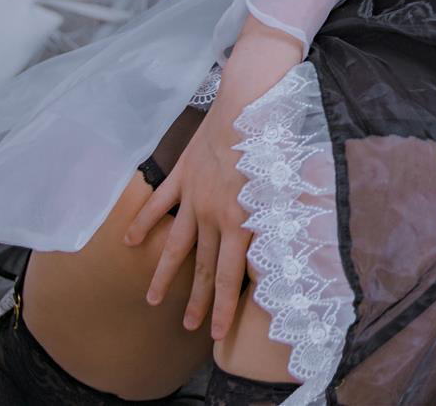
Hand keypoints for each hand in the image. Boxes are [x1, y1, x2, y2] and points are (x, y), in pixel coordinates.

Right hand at [122, 16, 302, 339]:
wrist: (248, 102)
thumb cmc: (274, 140)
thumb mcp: (289, 183)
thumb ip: (292, 215)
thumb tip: (306, 242)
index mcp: (242, 221)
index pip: (230, 275)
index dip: (223, 307)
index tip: (216, 333)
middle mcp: (213, 215)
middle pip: (202, 268)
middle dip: (196, 301)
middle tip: (188, 327)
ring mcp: (193, 196)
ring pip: (175, 245)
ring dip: (165, 274)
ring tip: (154, 300)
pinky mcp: (182, 175)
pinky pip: (159, 204)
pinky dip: (144, 222)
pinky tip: (129, 243)